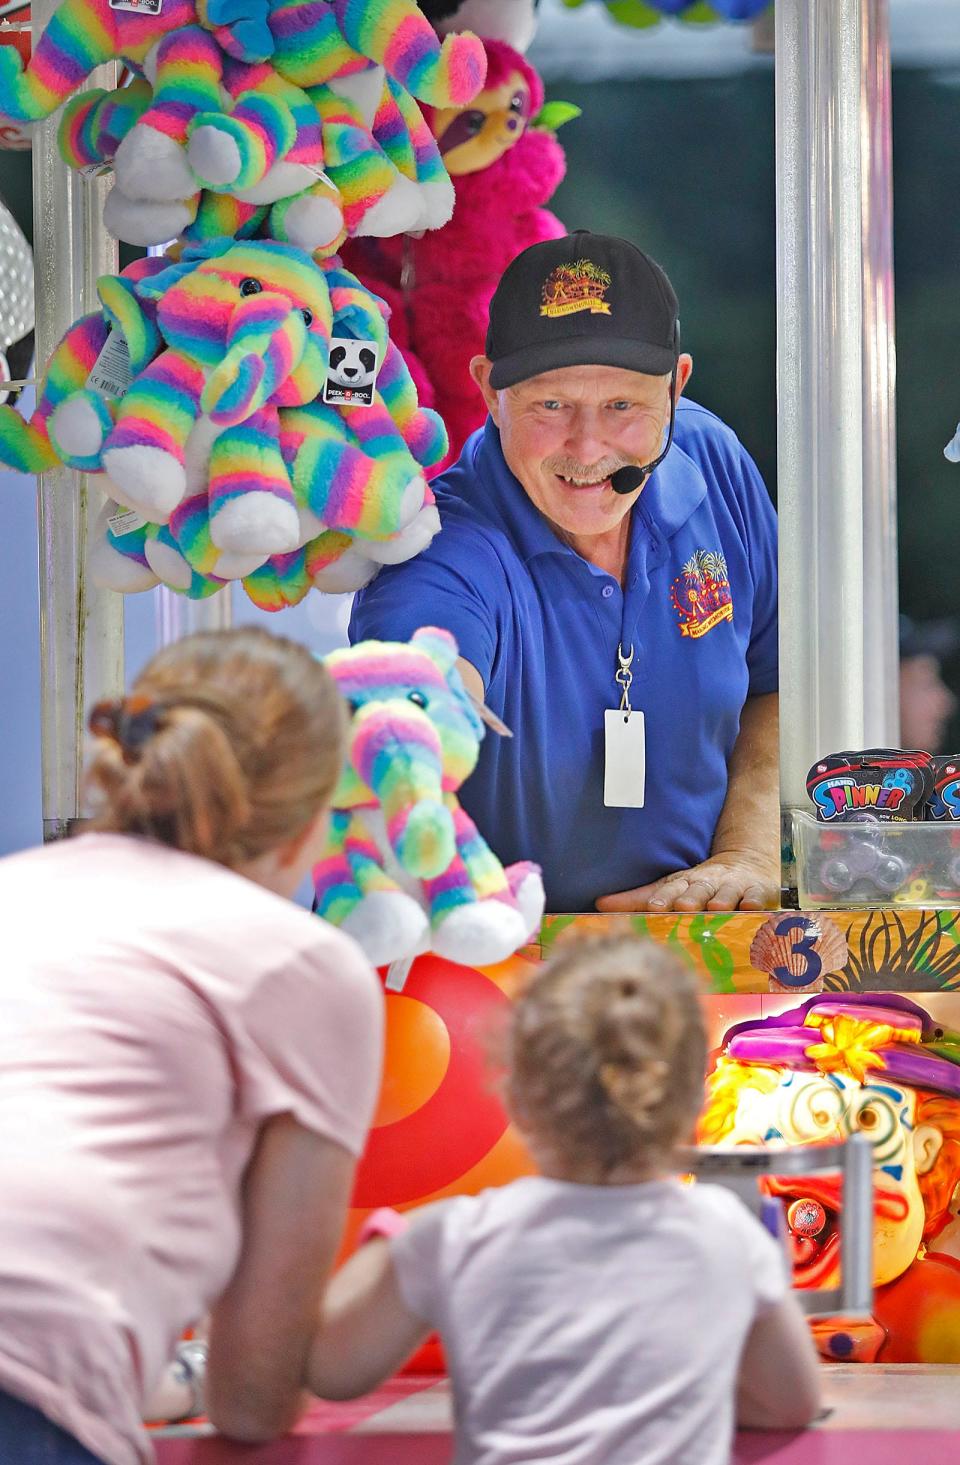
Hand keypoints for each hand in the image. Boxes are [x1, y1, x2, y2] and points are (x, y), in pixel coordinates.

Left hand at [596, 851, 777, 912]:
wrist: (744, 865)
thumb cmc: (698, 886)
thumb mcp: (669, 889)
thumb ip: (637, 899)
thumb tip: (598, 904)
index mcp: (684, 883)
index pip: (671, 890)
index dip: (663, 898)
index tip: (655, 908)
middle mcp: (707, 883)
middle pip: (698, 889)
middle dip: (691, 898)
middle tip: (683, 907)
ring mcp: (733, 887)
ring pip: (727, 892)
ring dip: (722, 899)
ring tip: (715, 907)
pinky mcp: (757, 892)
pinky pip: (757, 897)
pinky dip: (755, 902)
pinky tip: (751, 908)